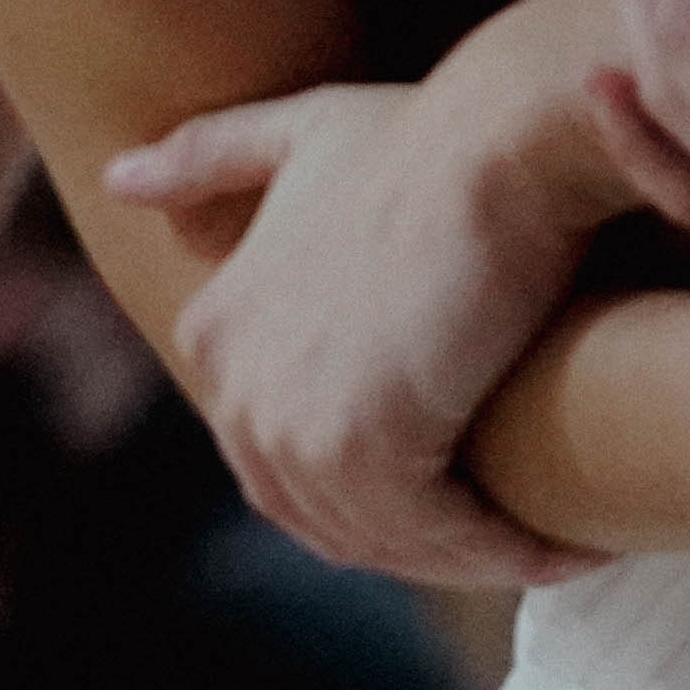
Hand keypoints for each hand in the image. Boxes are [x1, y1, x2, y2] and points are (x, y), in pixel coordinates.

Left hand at [107, 48, 629, 587]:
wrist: (499, 141)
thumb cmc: (425, 136)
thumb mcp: (301, 135)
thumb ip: (212, 157)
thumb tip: (118, 178)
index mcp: (214, 335)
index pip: (289, 459)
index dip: (382, 484)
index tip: (471, 480)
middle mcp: (233, 388)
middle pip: (333, 512)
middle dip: (426, 537)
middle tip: (521, 530)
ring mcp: (288, 423)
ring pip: (388, 536)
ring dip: (475, 554)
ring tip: (558, 544)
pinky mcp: (361, 447)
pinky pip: (439, 537)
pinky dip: (507, 551)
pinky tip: (571, 546)